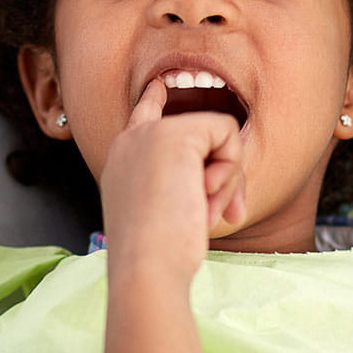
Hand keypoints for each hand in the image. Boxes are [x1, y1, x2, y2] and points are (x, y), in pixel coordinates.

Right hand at [99, 78, 246, 286]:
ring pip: (218, 136)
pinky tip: (206, 196)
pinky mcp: (177, 133)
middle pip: (198, 133)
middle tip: (218, 213)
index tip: (158, 86)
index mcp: (123, 158)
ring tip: (203, 210)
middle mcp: (133, 139)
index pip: (140, 115)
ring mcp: (153, 133)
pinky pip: (227, 133)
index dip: (153, 99)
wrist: (147, 265)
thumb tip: (218, 177)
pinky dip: (229, 171)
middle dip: (221, 174)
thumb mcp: (162, 212)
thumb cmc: (156, 254)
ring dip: (225, 180)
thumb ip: (178, 185)